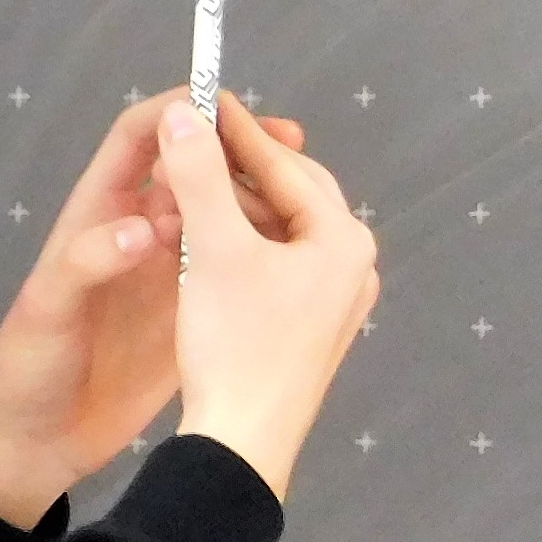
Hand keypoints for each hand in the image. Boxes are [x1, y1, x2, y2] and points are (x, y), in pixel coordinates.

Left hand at [0, 91, 309, 528]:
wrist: (39, 441)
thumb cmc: (30, 368)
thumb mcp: (46, 311)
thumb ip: (89, 263)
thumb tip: (147, 226)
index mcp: (98, 213)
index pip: (138, 138)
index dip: (177, 113)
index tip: (225, 108)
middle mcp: (139, 229)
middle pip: (192, 166)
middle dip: (237, 148)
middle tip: (290, 147)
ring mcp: (169, 270)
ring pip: (220, 212)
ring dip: (260, 197)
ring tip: (307, 199)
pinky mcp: (194, 310)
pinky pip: (233, 265)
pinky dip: (264, 250)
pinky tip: (299, 255)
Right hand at [148, 88, 377, 497]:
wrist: (242, 444)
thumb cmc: (234, 344)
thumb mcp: (212, 248)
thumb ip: (200, 174)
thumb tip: (186, 112)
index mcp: (343, 239)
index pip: (284, 165)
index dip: (235, 129)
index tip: (199, 97)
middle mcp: (354, 265)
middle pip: (292, 193)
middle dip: (242, 165)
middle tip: (195, 138)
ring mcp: (339, 301)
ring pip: (284, 230)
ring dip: (239, 206)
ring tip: (190, 187)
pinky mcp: (315, 329)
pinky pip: (280, 265)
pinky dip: (244, 245)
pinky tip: (206, 244)